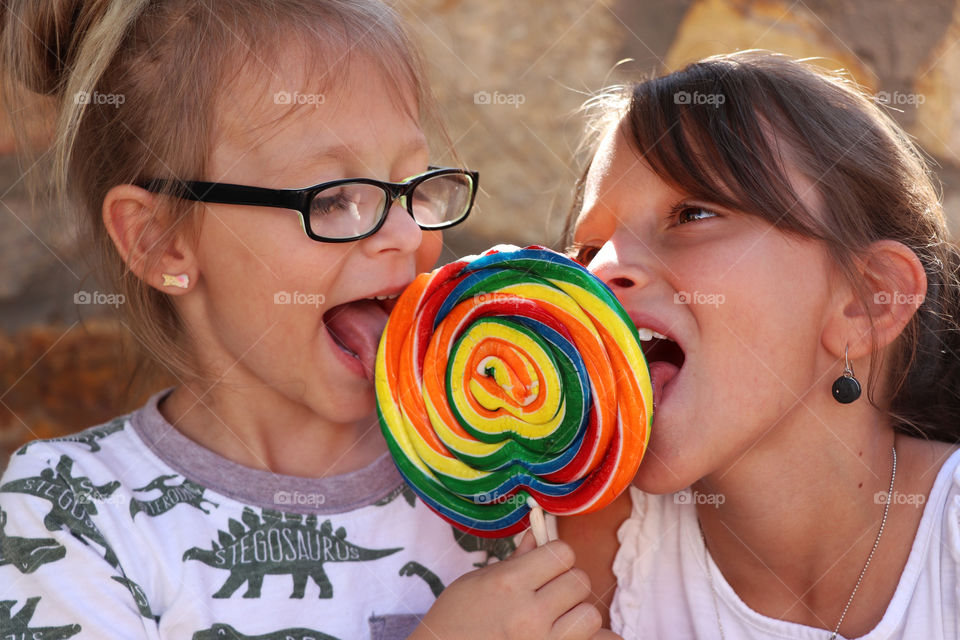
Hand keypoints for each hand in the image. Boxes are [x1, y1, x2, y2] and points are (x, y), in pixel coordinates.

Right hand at [410, 531, 601, 638]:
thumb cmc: (454, 618)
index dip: (557, 554)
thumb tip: (539, 534)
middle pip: (579, 581)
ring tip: (557, 616)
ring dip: (577, 613)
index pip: (562, 553)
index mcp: (509, 584)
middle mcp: (529, 614)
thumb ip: (516, 559)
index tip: (547, 563)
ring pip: (590, 615)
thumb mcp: (478, 581)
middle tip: (550, 590)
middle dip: (567, 581)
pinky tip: (572, 631)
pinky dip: (592, 638)